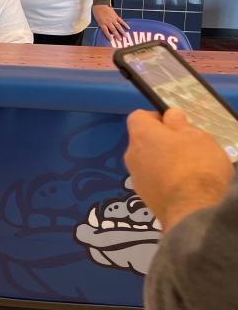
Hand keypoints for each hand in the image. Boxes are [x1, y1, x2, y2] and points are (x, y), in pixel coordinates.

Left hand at [92, 4, 129, 41]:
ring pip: (118, 26)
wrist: (101, 4)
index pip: (106, 31)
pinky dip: (125, 24)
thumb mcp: (97, 19)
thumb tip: (105, 30)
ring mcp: (113, 19)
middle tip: (120, 40)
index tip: (111, 40)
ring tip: (126, 36)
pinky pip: (121, 21)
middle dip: (117, 35)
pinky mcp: (116, 16)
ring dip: (122, 32)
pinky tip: (128, 28)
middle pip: (113, 30)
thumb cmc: (97, 12)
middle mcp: (108, 22)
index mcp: (102, 23)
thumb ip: (101, 25)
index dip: (108, 35)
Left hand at [125, 108, 234, 230]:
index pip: (138, 117)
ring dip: (162, 162)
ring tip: (188, 170)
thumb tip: (169, 115)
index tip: (175, 125)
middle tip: (186, 148)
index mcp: (141, 135)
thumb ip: (180, 124)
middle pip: (143, 140)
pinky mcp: (144, 197)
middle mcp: (131, 154)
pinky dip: (164, 180)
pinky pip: (153, 181)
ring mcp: (135, 178)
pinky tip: (183, 186)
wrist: (193, 213)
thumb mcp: (197, 137)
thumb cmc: (197, 167)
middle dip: (161, 141)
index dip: (156, 117)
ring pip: (147, 162)